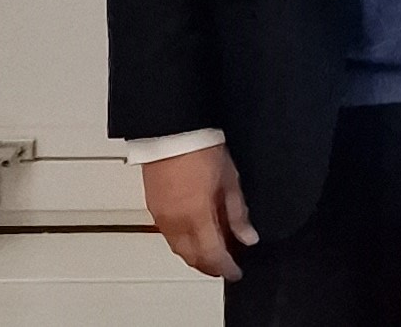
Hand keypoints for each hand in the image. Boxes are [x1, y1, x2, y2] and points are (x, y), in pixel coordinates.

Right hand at [143, 145, 257, 279]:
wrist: (173, 129)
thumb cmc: (202, 148)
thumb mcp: (229, 180)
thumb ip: (237, 213)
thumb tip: (247, 237)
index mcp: (196, 217)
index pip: (212, 255)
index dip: (225, 268)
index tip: (236, 272)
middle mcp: (175, 222)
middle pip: (192, 257)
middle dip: (209, 266)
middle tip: (225, 265)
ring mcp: (161, 216)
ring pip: (178, 248)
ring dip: (195, 255)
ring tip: (213, 250)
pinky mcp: (153, 207)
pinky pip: (168, 235)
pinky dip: (183, 241)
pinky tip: (195, 234)